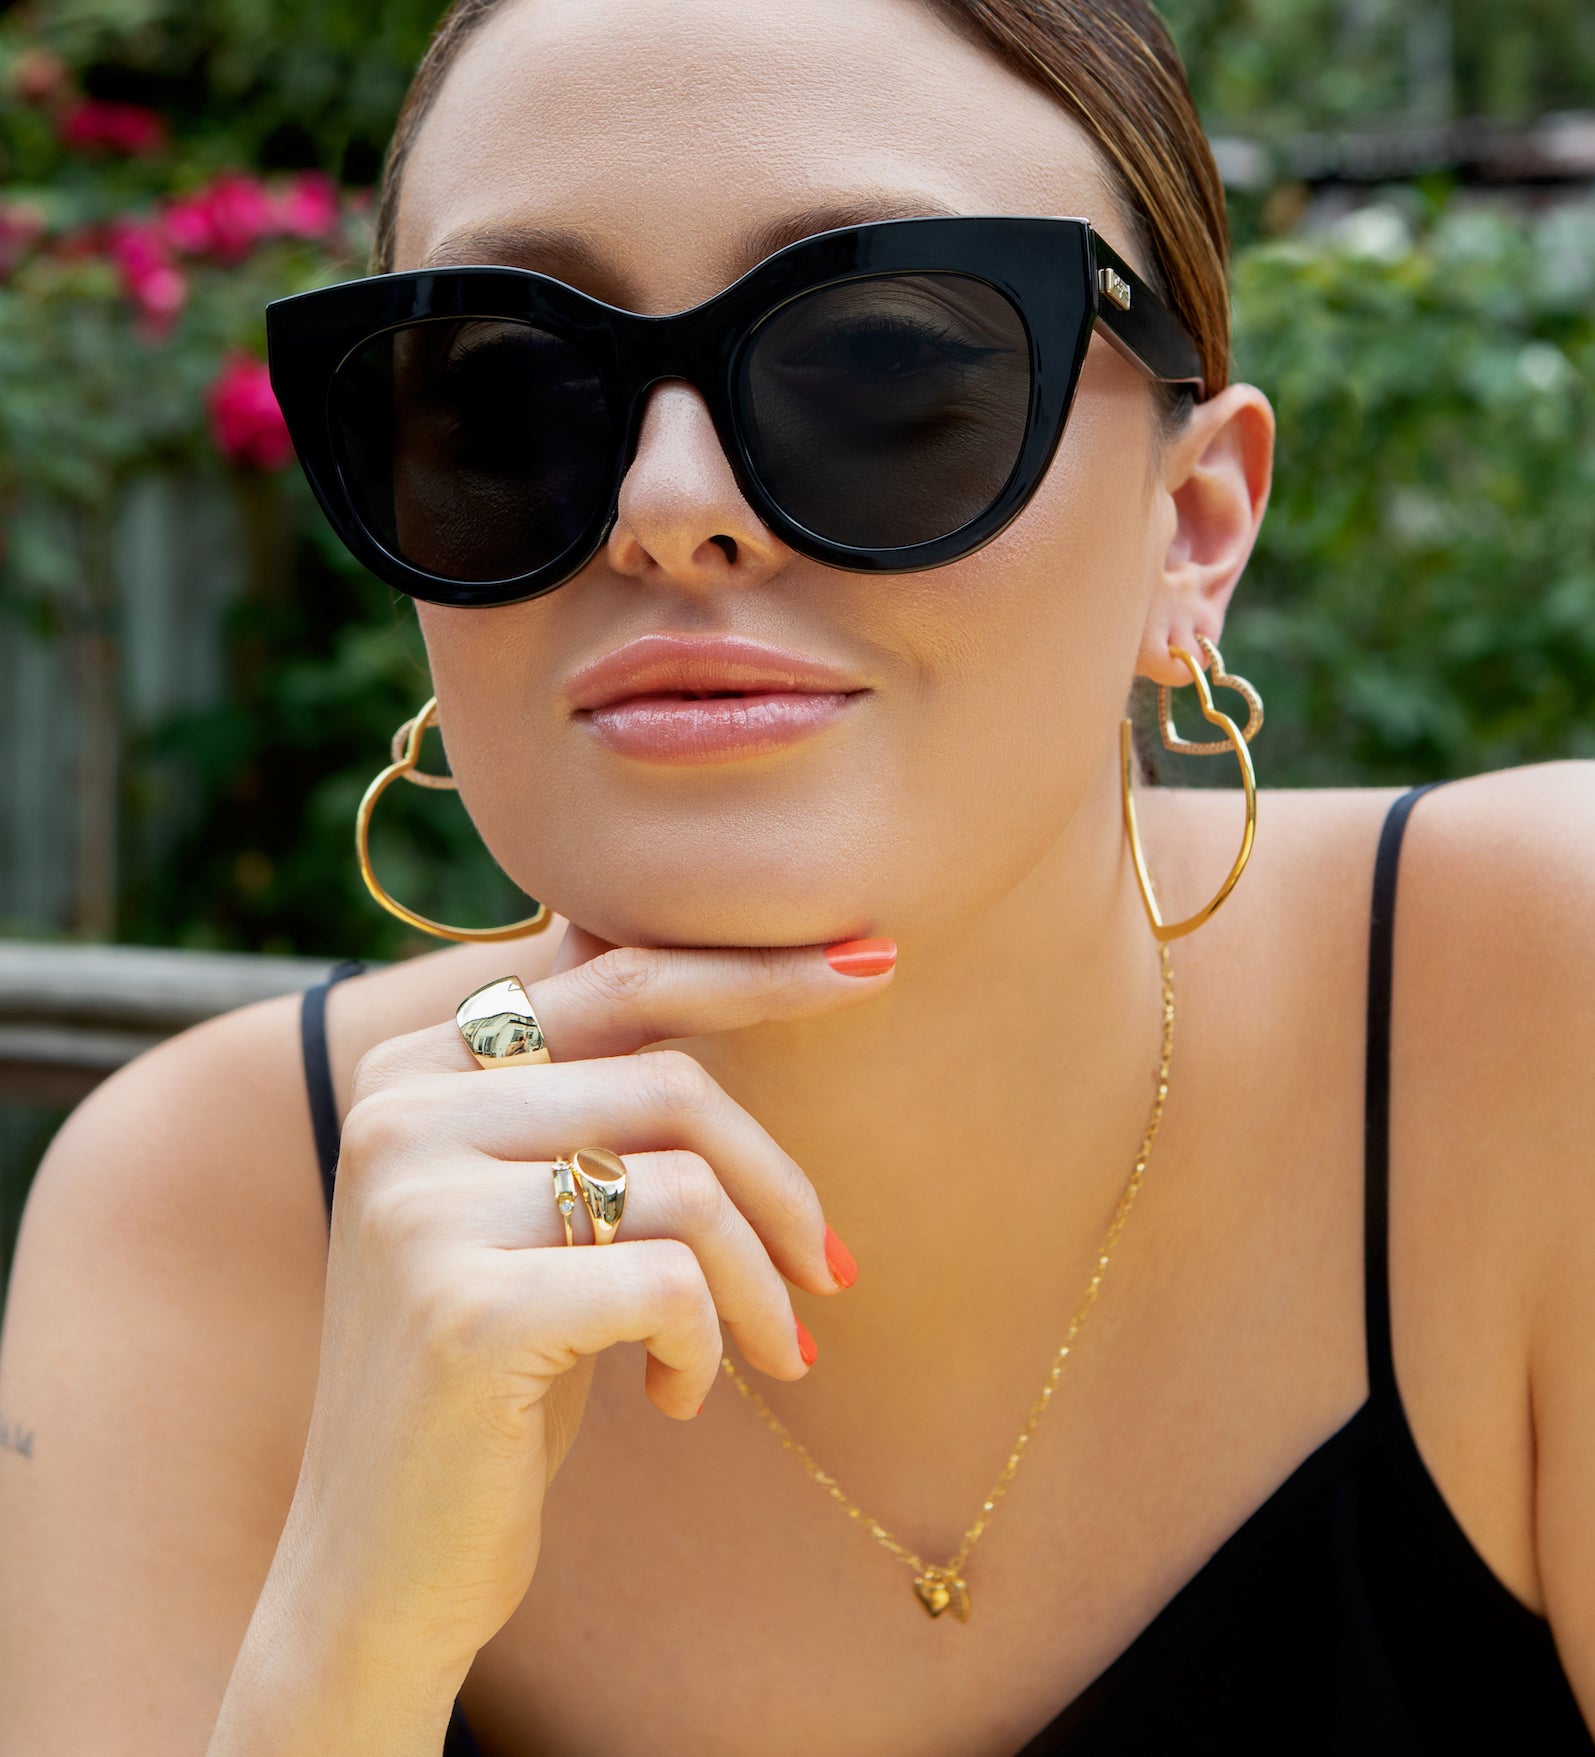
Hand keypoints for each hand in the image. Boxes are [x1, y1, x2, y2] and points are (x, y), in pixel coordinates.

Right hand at [275, 930, 894, 1681]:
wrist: (380, 1564)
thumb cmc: (494, 1372)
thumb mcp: (525, 1209)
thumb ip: (581, 1087)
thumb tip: (706, 964)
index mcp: (414, 1066)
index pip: (619, 977)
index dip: (756, 970)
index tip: (872, 961)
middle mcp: (400, 1111)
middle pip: (672, 1085)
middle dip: (782, 1182)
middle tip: (833, 1272)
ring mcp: (423, 1206)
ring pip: (687, 1185)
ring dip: (759, 1284)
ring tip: (771, 1351)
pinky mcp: (467, 1308)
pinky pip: (671, 1282)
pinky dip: (709, 1343)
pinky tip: (678, 1397)